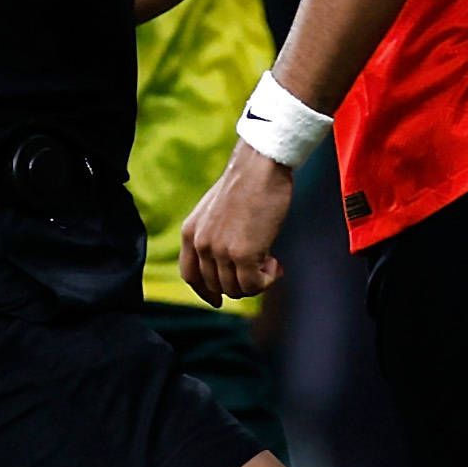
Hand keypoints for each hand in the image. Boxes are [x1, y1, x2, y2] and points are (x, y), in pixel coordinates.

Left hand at [177, 145, 292, 302]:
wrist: (260, 166)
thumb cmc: (247, 183)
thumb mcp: (216, 211)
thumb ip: (214, 236)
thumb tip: (228, 264)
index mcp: (190, 232)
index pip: (190, 275)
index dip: (204, 292)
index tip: (217, 300)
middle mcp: (200, 244)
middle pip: (217, 286)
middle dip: (241, 283)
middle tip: (262, 267)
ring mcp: (219, 250)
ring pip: (236, 289)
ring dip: (257, 281)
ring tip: (271, 261)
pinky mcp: (242, 254)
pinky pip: (253, 285)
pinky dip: (267, 280)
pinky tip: (276, 263)